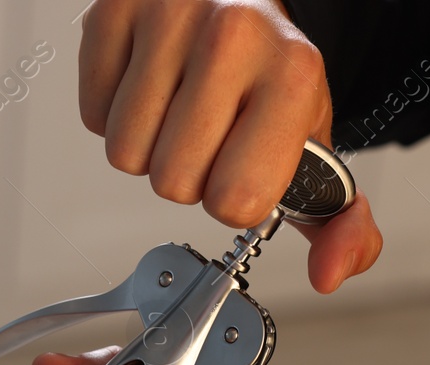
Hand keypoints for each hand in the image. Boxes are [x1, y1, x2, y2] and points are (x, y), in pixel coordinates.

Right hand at [79, 0, 382, 292]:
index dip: (231, 198)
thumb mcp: (312, 144)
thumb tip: (330, 273)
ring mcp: (170, 18)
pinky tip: (147, 87)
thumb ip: (336, 220)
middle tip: (207, 134)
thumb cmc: (266, 74)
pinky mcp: (115, 11)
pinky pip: (93, 116)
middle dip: (185, 176)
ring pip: (125, 155)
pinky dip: (112, 115)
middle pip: (171, 183)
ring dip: (146, 149)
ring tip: (176, 109)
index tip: (240, 165)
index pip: (236, 200)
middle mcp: (234, 38)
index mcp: (293, 74)